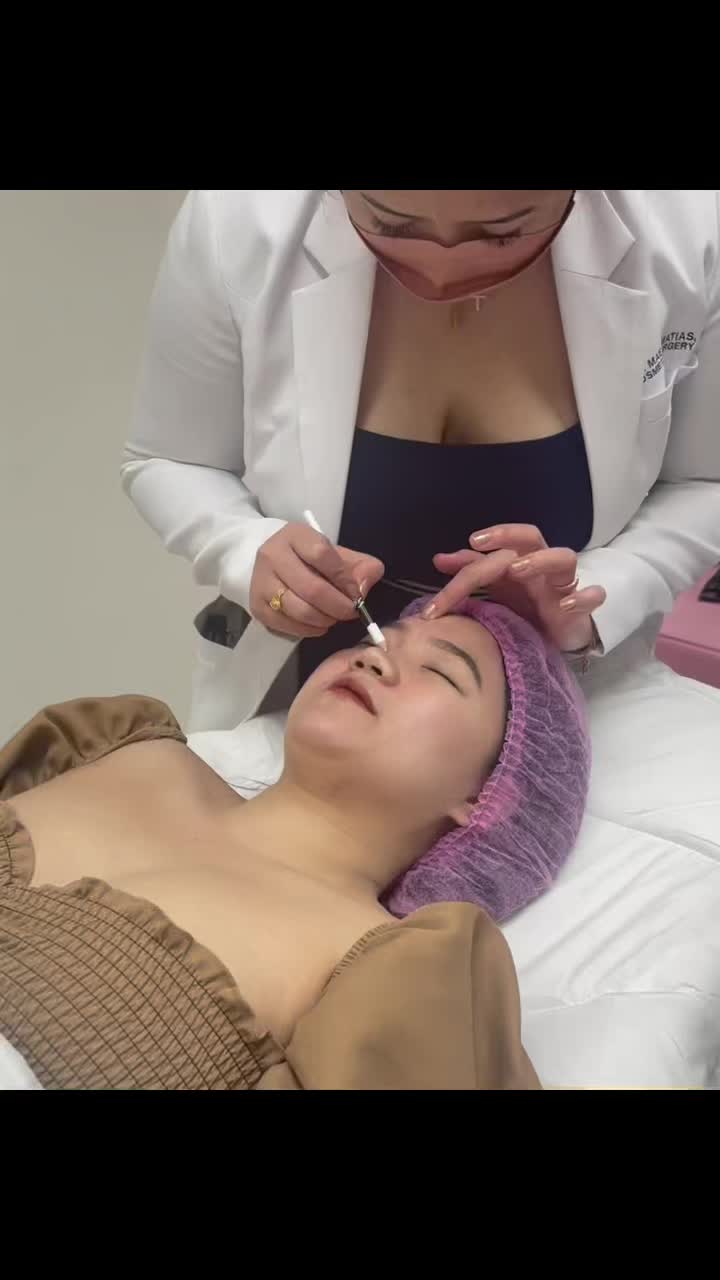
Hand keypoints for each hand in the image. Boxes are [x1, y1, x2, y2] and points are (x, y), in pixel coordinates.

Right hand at [250, 523, 384, 638]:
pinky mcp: (257, 606)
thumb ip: (358, 565)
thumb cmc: (308, 558)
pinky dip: (310, 630)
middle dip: (338, 606)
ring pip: (299, 610)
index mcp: (295, 535)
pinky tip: (319, 625)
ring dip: (325, 619)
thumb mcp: (335, 553)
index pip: (321, 554)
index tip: (357, 592)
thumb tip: (365, 585)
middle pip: (311, 588)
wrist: (270, 562)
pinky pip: (288, 626)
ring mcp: (261, 582)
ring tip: (334, 618)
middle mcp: (272, 555)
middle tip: (351, 612)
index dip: (344, 578)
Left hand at [426, 524, 605, 652]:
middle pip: (532, 538)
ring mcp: (563, 586)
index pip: (500, 546)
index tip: (456, 551)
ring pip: (564, 558)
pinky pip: (593, 595)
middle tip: (478, 544)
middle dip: (506, 536)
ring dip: (540, 560)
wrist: (559, 636)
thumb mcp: (498, 588)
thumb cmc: (528, 606)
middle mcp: (542, 567)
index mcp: (520, 561)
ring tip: (516, 571)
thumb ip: (472, 572)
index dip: (481, 543)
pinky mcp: (582, 610)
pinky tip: (564, 606)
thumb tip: (439, 559)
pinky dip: (582, 597)